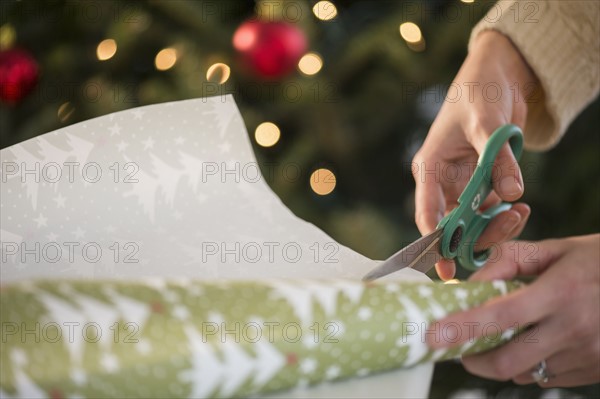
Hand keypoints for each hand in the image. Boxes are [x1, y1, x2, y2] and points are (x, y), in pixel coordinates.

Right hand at [413, 30, 536, 278]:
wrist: (497, 77)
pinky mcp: (481, 183)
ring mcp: (462, 185)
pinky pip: (490, 210)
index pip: (428, 212)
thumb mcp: (487, 122)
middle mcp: (442, 182)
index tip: (446, 269)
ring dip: (495, 226)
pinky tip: (521, 207)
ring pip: (474, 222)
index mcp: (430, 168)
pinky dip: (505, 215)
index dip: (436, 242)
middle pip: (453, 224)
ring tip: (521, 212)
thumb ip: (498, 158)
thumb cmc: (479, 92)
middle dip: (477, 234)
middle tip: (509, 224)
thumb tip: (512, 194)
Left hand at [427, 234, 599, 386]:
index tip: (432, 335)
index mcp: (560, 292)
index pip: (500, 316)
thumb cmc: (597, 262)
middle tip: (462, 347)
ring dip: (505, 359)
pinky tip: (542, 340)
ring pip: (525, 373)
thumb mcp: (556, 250)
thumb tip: (469, 283)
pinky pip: (548, 377)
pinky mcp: (596, 371)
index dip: (462, 328)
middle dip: (473, 359)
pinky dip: (533, 363)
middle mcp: (573, 329)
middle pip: (506, 362)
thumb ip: (509, 261)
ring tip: (511, 334)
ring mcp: (587, 356)